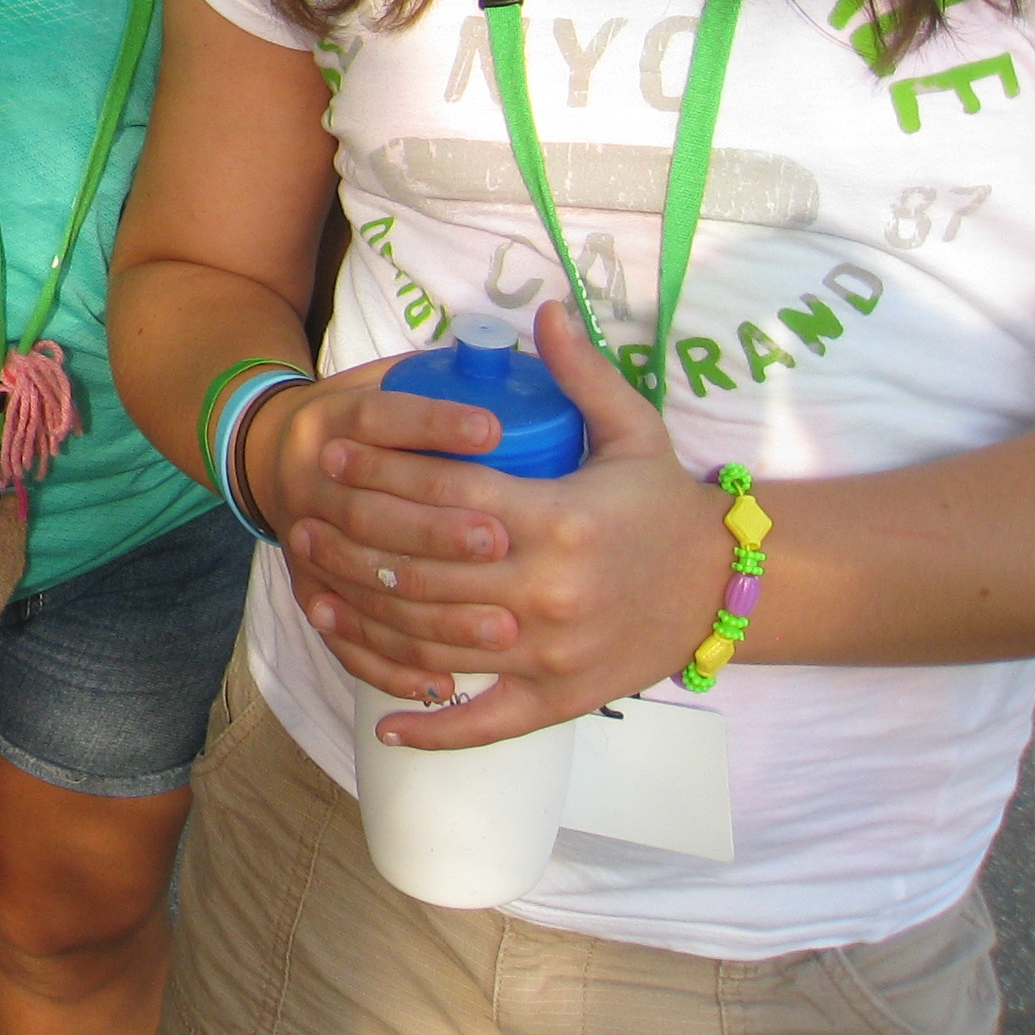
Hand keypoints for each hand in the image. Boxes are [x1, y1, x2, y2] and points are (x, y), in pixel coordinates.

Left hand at [281, 302, 737, 747]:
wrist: (730, 589)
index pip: (446, 496)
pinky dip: (433, 727)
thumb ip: (584, 372)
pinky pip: (485, 723)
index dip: (380, 474)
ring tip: (315, 593)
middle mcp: (547, 592)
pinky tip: (384, 719)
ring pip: (436, 642)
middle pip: (424, 569)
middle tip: (304, 519)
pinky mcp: (559, 700)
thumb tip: (545, 307)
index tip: (332, 454)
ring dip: (367, 621)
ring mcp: (549, 653)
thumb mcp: (635, 430)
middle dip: (354, 543)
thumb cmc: (668, 506)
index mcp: (559, 521)